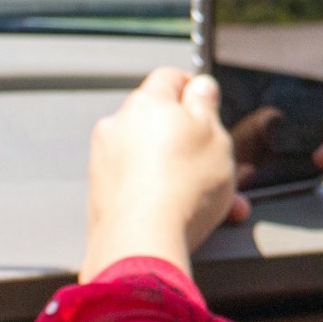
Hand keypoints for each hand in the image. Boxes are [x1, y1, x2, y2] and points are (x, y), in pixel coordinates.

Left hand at [80, 68, 249, 282]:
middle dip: (194, 143)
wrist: (142, 243)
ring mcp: (106, 162)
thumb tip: (200, 87)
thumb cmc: (181, 188)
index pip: (171, 78)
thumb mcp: (215, 136)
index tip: (209, 107)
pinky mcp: (102, 195)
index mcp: (146, 104)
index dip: (195, 90)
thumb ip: (206, 105)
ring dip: (184, 174)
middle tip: (220, 163)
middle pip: (163, 124)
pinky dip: (165, 195)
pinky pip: (141, 186)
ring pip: (156, 160)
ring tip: (217, 201)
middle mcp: (118, 127)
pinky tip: (189, 215)